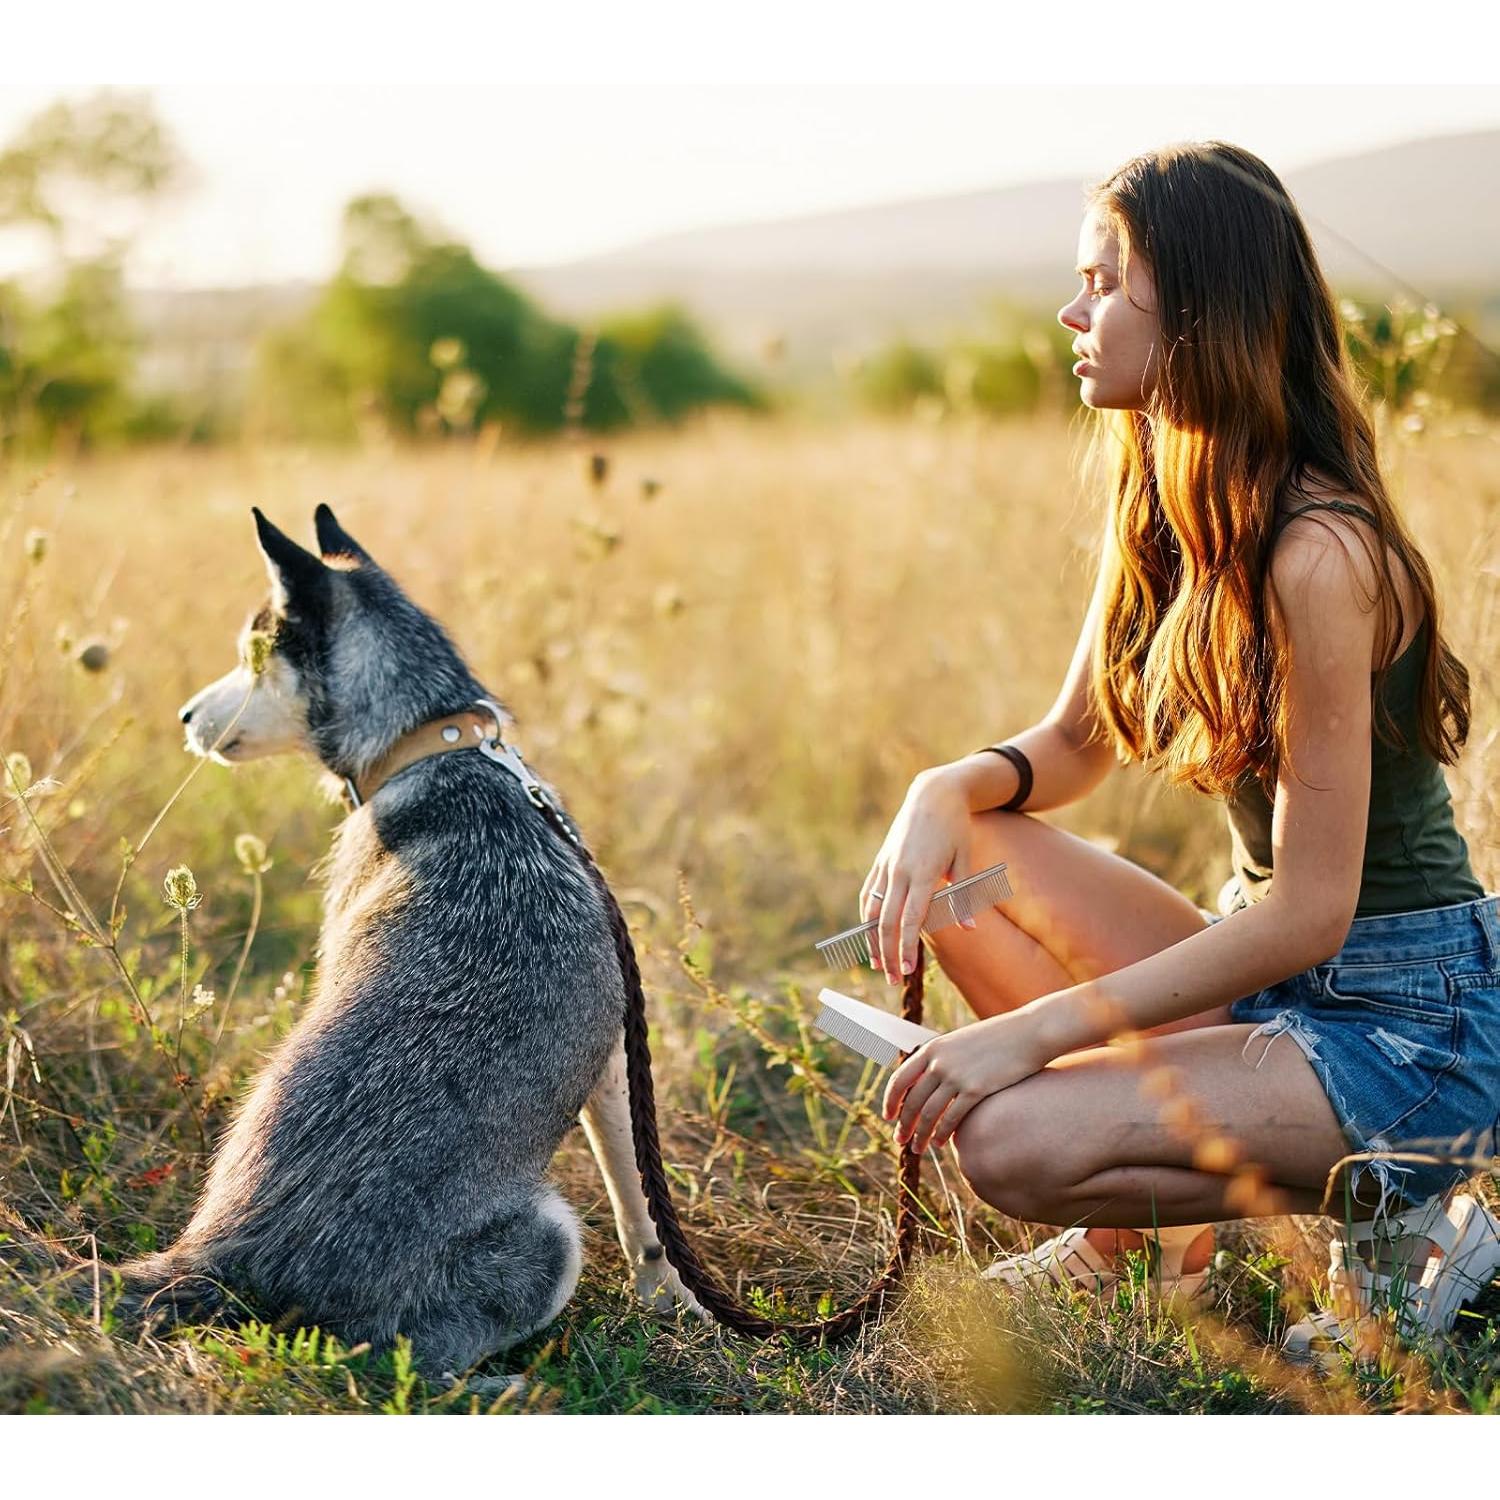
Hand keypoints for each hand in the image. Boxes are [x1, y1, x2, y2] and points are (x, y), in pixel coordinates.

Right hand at [860, 766, 980, 984]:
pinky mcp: (881, 862)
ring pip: (872, 911)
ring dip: (873, 941)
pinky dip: (867, 918)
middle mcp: (900, 870)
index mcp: (923, 871)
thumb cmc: (956, 828)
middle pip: (888, 921)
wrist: (933, 794)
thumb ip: (963, 896)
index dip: (906, 945)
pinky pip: (868, 895)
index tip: (906, 970)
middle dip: (888, 952)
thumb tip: (970, 929)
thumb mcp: (965, 859)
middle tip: (894, 980)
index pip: (910, 917)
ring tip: (879, 966)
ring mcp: (886, 866)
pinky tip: (871, 937)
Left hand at [882, 1010, 1047, 1153]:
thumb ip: (943, 1058)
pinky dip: (942, 1134)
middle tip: (901, 1141)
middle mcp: (939, 1062)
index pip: (900, 1079)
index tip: (888, 1117)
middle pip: (912, 1101)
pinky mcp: (976, 1089)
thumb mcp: (961, 1042)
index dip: (890, 1101)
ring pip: (929, 1114)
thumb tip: (928, 1079)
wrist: (1027, 1032)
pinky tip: (940, 1144)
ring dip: (920, 1135)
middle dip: (904, 1125)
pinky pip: (952, 1118)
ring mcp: (956, 1076)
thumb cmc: (998, 1038)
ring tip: (918, 1149)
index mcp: (932, 1048)